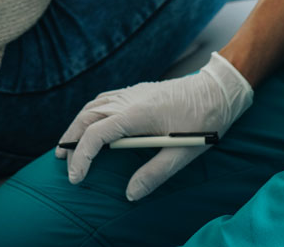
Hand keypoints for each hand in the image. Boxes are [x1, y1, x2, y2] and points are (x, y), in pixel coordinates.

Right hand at [56, 52, 251, 201]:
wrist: (219, 89)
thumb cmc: (205, 121)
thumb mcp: (183, 153)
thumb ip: (155, 174)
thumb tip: (130, 194)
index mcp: (138, 114)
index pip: (96, 134)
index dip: (82, 157)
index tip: (76, 178)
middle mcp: (129, 99)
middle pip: (86, 117)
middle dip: (71, 141)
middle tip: (65, 165)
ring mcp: (132, 93)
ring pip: (92, 106)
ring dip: (76, 125)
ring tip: (67, 147)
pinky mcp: (137, 91)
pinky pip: (104, 100)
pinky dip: (89, 114)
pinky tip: (90, 125)